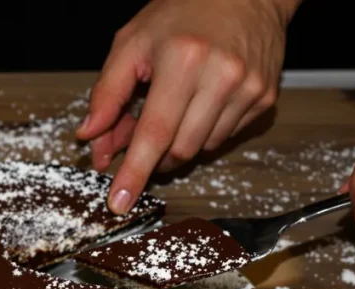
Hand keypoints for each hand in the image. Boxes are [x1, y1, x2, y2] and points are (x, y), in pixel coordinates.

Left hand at [76, 0, 299, 214]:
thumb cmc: (183, 11)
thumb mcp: (132, 42)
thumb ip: (107, 92)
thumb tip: (89, 135)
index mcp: (183, 59)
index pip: (153, 132)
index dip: (134, 172)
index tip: (120, 202)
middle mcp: (221, 76)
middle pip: (178, 150)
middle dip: (154, 156)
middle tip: (140, 137)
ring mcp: (248, 90)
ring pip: (202, 148)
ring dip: (179, 142)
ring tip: (174, 106)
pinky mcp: (265, 98)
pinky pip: (224, 137)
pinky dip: (204, 130)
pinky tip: (202, 100)